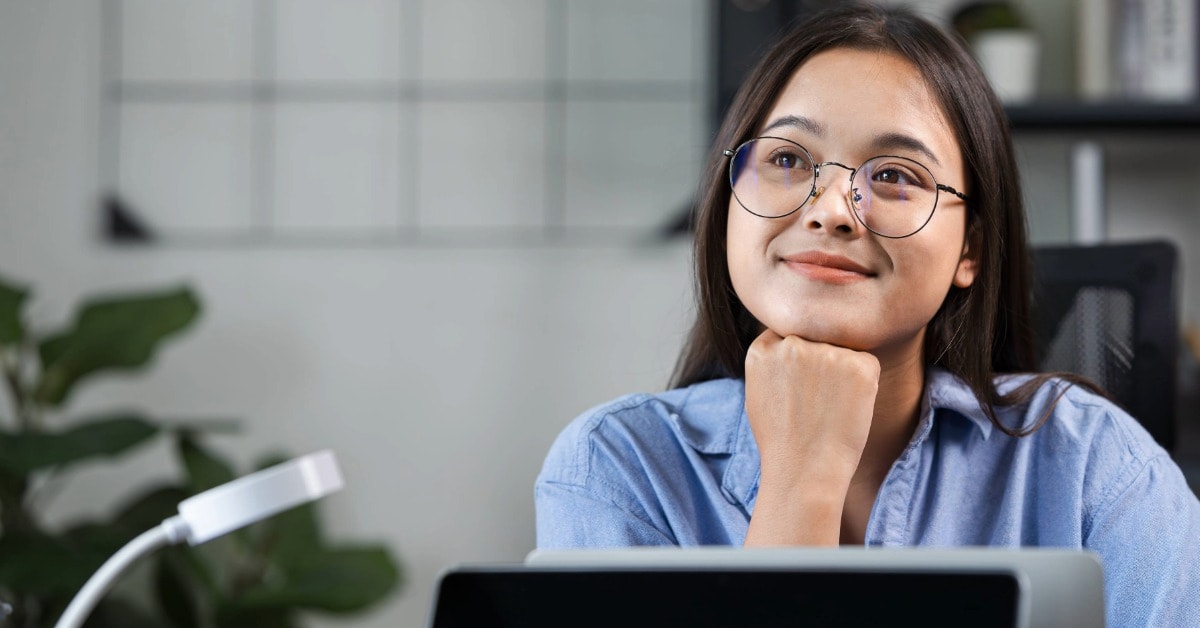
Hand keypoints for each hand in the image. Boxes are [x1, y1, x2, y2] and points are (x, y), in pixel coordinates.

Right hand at [743, 328, 879, 544]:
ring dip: (842, 373)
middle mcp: (792, 343)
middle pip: (816, 341)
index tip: (800, 385)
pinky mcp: (859, 364)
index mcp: (763, 349)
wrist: (804, 471)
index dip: (799, 361)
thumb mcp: (758, 393)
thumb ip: (771, 362)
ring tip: (829, 408)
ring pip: (841, 351)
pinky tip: (847, 408)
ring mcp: (826, 352)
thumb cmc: (781, 440)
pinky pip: (866, 364)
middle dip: (820, 364)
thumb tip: (789, 342)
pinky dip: (864, 384)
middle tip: (817, 402)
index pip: (788, 336)